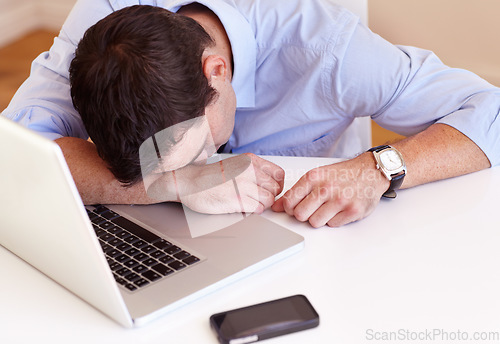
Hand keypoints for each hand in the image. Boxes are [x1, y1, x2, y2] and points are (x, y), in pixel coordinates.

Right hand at [147, 153, 284, 213]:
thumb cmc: (212, 176)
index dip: (277, 185)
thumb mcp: (237, 164)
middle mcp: (249, 171)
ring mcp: (243, 185)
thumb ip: (255, 170)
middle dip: (270, 196)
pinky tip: (244, 206)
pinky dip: (254, 210)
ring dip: (262, 204)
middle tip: (259, 198)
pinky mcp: (237, 199)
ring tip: (250, 202)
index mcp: (250, 161)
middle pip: (275, 188)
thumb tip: (273, 183)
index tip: (271, 189)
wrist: (190, 182)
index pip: (279, 174)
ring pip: (269, 200)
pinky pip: (258, 208)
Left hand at [272, 153, 388, 226]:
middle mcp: (326, 188)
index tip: (297, 206)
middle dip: (304, 214)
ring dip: (319, 218)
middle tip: (313, 208)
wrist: (370, 172)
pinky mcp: (352, 211)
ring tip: (328, 207)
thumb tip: (275, 207)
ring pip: (315, 222)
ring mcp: (340, 200)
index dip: (290, 207)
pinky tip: (340, 209)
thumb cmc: (341, 175)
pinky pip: (332, 224)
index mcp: (313, 177)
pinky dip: (334, 219)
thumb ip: (295, 192)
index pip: (289, 201)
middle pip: (300, 215)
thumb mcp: (316, 176)